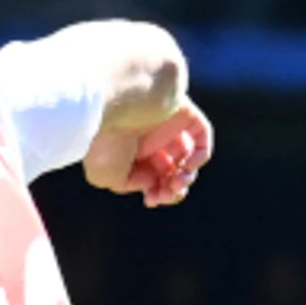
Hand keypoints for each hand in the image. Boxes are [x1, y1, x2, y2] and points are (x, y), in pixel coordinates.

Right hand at [84, 97, 212, 206]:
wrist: (111, 104)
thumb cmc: (103, 140)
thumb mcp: (108, 176)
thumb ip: (133, 184)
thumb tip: (155, 180)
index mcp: (128, 151)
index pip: (152, 176)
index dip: (157, 193)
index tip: (151, 200)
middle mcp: (148, 137)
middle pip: (171, 169)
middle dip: (171, 188)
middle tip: (166, 194)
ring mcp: (166, 123)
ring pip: (187, 156)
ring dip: (186, 177)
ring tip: (177, 183)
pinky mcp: (182, 111)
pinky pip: (201, 135)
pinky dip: (201, 155)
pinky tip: (187, 166)